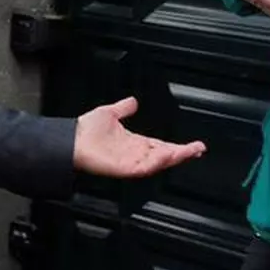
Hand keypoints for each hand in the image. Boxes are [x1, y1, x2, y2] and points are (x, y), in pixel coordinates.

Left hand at [73, 97, 205, 177]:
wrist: (70, 138)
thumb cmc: (84, 130)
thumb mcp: (109, 113)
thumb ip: (123, 108)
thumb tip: (133, 101)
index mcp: (134, 142)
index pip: (161, 145)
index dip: (178, 146)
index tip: (194, 144)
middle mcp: (134, 153)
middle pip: (164, 155)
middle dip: (182, 153)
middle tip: (198, 149)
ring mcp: (130, 162)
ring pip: (157, 162)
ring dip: (172, 157)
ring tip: (186, 151)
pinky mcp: (123, 168)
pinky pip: (143, 167)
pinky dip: (155, 162)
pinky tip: (166, 155)